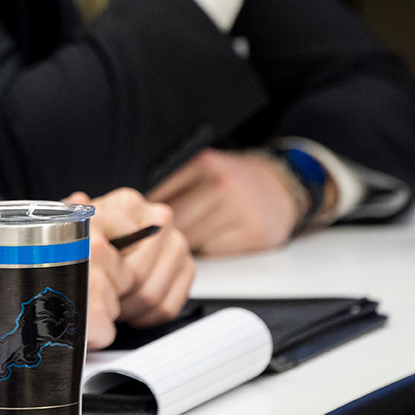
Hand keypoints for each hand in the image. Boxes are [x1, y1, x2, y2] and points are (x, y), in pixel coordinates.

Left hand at [72, 189, 192, 346]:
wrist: (105, 238)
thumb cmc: (89, 234)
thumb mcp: (72, 225)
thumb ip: (73, 218)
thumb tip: (79, 203)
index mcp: (129, 204)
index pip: (119, 251)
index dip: (104, 279)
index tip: (91, 286)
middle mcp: (159, 219)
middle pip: (139, 278)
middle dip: (115, 297)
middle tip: (98, 302)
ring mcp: (177, 244)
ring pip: (154, 296)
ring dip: (129, 310)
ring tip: (111, 306)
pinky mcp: (187, 268)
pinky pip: (169, 307)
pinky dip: (146, 316)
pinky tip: (130, 310)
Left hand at [150, 149, 299, 256]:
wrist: (281, 186)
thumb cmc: (232, 182)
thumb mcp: (201, 170)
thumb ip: (171, 185)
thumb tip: (133, 212)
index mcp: (203, 164)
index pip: (159, 195)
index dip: (146, 214)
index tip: (138, 225)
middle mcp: (221, 183)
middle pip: (174, 219)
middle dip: (163, 232)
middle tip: (157, 239)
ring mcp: (239, 208)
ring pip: (192, 238)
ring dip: (183, 245)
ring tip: (185, 239)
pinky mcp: (253, 232)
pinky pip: (213, 251)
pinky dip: (206, 250)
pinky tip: (210, 240)